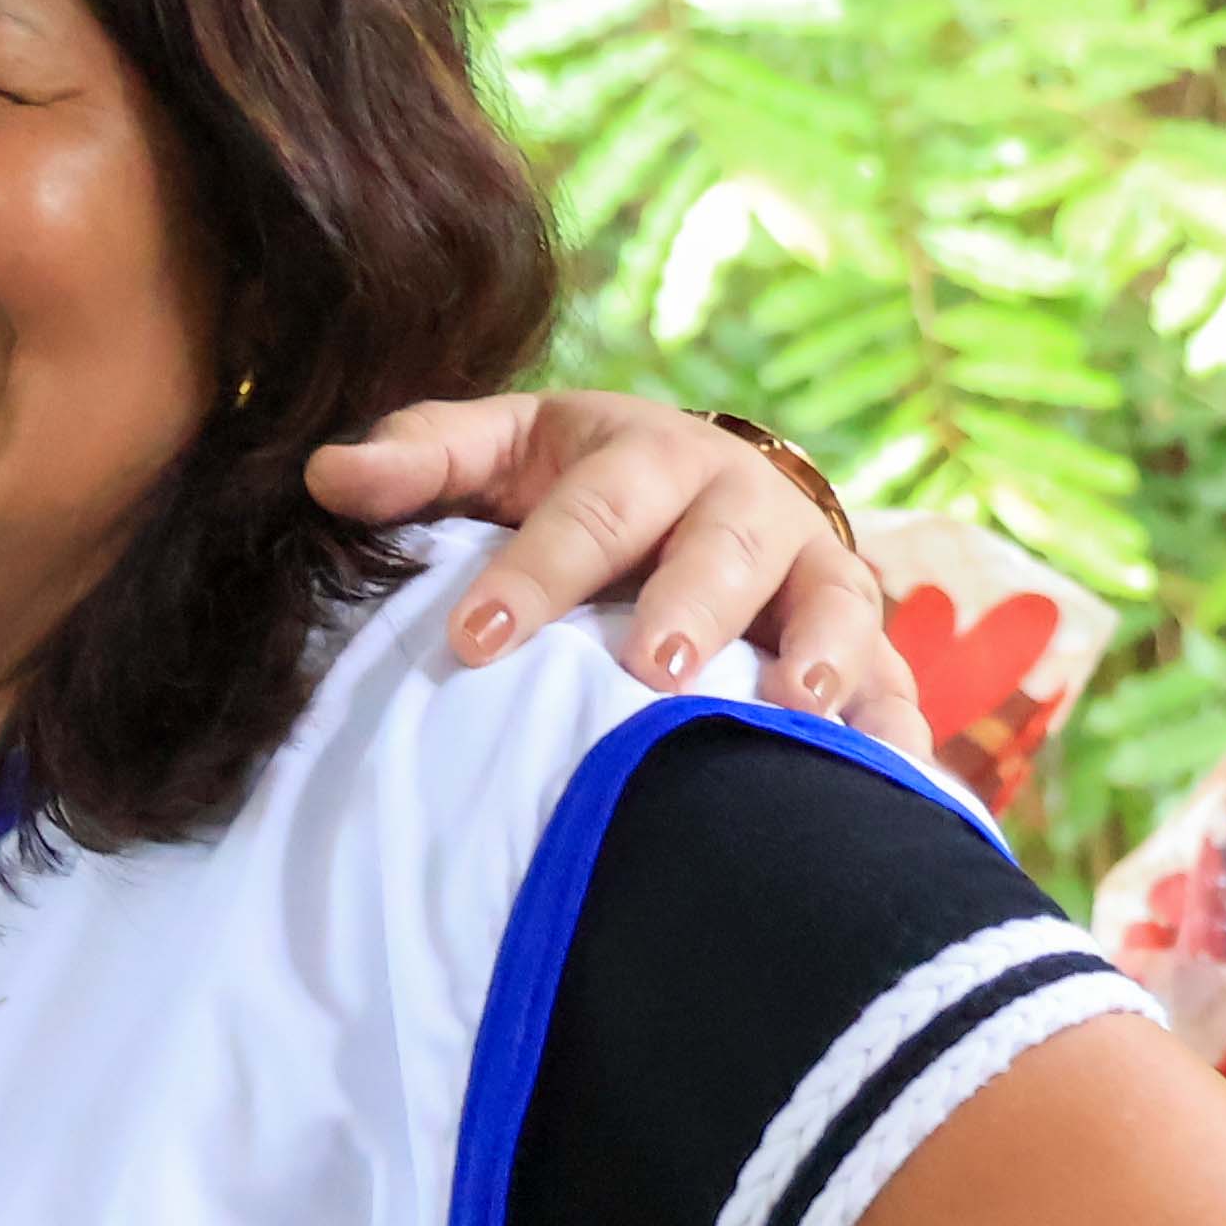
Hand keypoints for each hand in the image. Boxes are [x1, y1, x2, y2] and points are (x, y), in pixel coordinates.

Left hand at [306, 391, 925, 755]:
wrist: (692, 483)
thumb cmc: (573, 480)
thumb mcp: (499, 448)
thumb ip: (420, 460)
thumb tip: (327, 474)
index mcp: (644, 455)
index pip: (586, 510)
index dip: (534, 571)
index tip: (473, 639)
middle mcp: (741, 503)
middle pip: (723, 548)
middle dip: (692, 604)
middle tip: (653, 670)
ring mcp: (811, 568)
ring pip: (833, 604)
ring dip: (821, 655)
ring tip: (798, 707)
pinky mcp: (857, 634)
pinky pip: (895, 680)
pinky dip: (897, 726)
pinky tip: (890, 777)